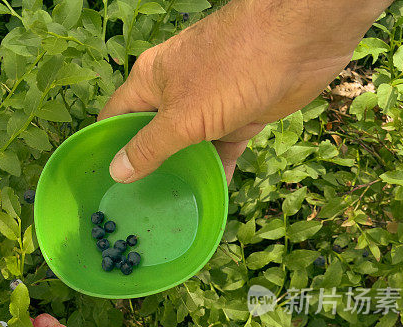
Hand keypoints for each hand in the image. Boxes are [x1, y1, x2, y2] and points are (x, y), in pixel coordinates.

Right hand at [99, 0, 391, 181]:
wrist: (300, 42)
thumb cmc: (230, 71)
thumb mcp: (182, 116)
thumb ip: (150, 146)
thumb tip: (117, 171)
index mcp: (151, 82)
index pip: (116, 116)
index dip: (107, 146)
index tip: (102, 183)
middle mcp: (176, 91)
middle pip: (153, 133)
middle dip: (147, 166)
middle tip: (136, 206)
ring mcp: (210, 103)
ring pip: (189, 144)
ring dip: (184, 172)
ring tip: (169, 208)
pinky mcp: (240, 115)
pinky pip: (222, 148)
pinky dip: (218, 169)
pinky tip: (211, 196)